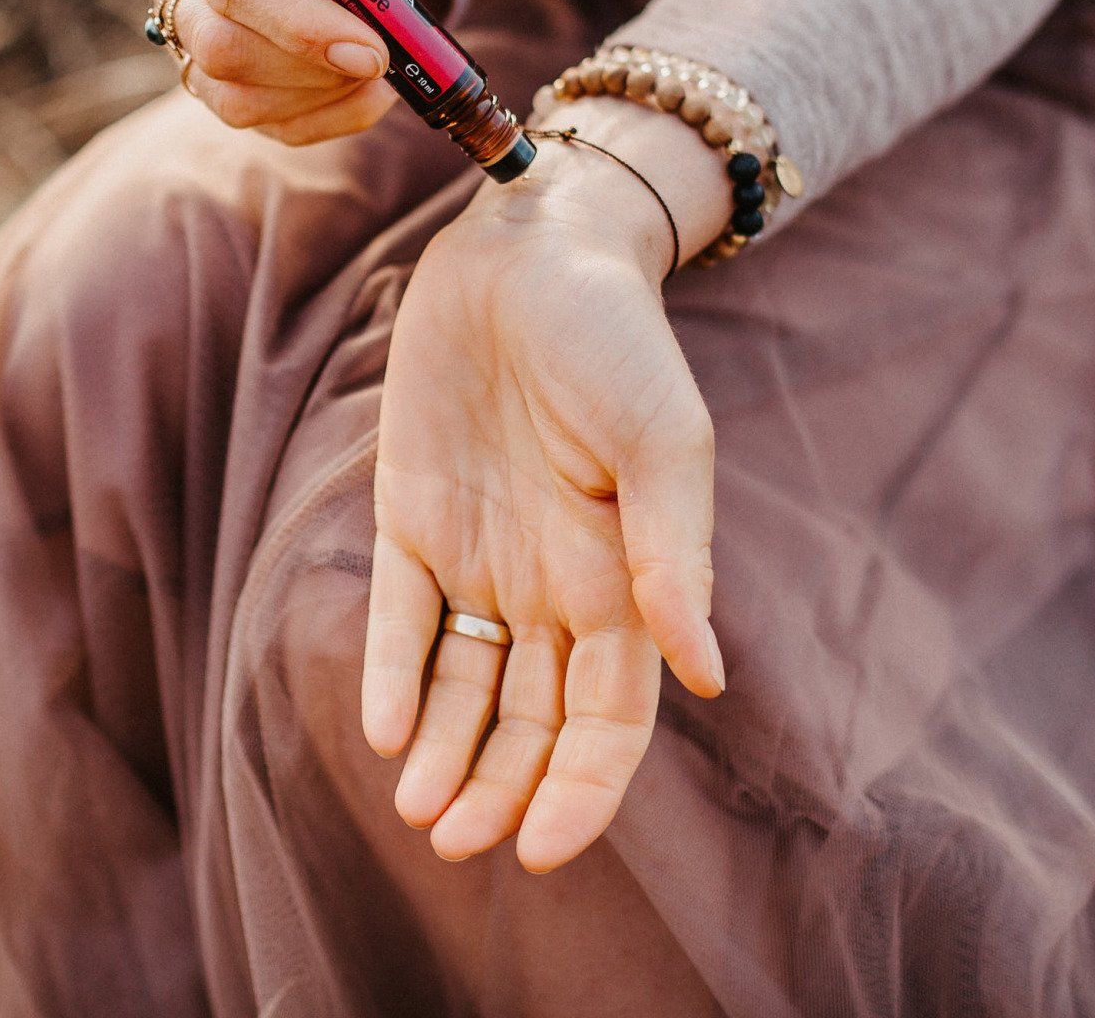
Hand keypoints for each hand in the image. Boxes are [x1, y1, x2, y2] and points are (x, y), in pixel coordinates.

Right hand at [134, 0, 427, 143]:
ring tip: (382, 68)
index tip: (373, 51)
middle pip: (217, 45)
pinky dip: (320, 117)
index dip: (299, 23)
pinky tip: (368, 92)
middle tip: (385, 58)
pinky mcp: (204, 66)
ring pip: (230, 95)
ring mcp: (177, 19)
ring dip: (318, 98)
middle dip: (310, 67)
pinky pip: (255, 118)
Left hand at [363, 106, 734, 871]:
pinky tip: (388, 728)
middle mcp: (554, 582)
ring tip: (420, 813)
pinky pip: (403, 617)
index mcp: (624, 578)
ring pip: (467, 686)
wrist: (530, 244)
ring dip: (448, 755)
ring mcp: (481, 554)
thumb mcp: (659, 442)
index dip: (582, 789)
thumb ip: (673, 557)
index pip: (609, 716)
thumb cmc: (612, 337)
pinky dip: (395, 675)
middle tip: (457, 842)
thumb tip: (706, 678)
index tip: (541, 851)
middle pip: (532, 719)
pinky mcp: (412, 516)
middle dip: (503, 789)